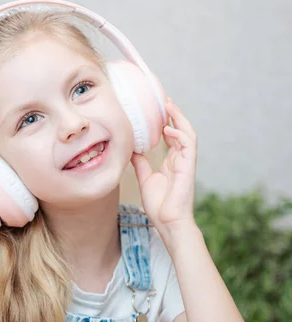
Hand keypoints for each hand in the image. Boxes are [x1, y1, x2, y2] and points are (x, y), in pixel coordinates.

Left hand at [130, 97, 197, 234]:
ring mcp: (186, 162)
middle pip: (180, 130)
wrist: (168, 222)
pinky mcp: (189, 167)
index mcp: (171, 162)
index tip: (156, 108)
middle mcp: (180, 159)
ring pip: (187, 133)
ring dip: (179, 118)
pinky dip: (179, 135)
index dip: (166, 121)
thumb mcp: (145, 179)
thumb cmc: (159, 206)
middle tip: (163, 99)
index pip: (171, 136)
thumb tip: (131, 149)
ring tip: (168, 105)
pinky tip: (168, 129)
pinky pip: (189, 145)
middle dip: (174, 114)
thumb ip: (140, 163)